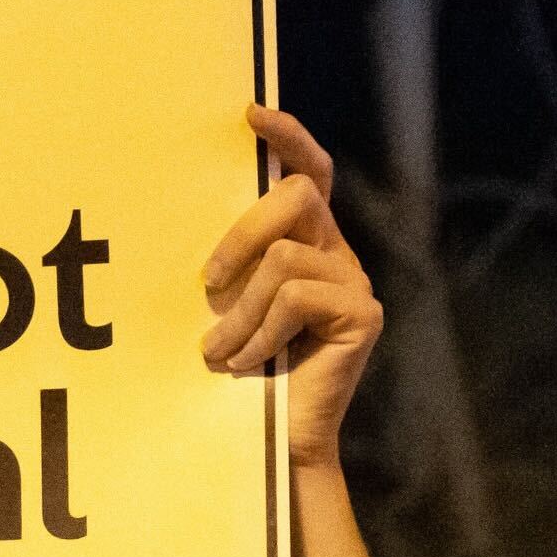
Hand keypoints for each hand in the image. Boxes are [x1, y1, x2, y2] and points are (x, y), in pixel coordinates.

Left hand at [201, 106, 384, 469]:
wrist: (277, 444)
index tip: (251, 113)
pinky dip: (260, 332)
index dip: (290, 137)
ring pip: (284, 256)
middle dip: (241, 233)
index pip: (310, 172)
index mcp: (309, 243)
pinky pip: (296, 297)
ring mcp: (355, 284)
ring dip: (241, 309)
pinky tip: (249, 364)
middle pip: (296, 196)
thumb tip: (193, 232)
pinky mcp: (363, 315)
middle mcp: (338, 254)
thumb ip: (230, 264)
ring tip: (220, 351)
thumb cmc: (244, 374)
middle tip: (206, 282)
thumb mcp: (229, 306)